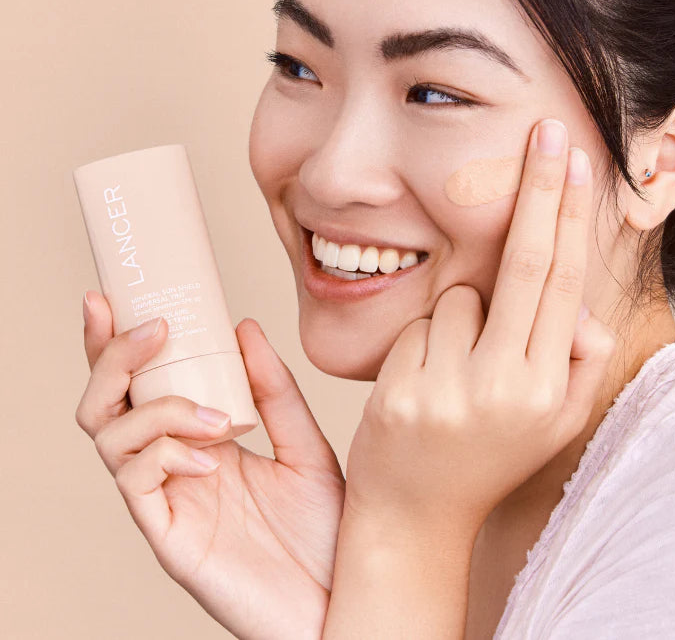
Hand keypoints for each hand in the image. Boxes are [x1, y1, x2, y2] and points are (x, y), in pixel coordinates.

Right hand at [75, 296, 344, 639]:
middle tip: (152, 328)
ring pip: (110, 435)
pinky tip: (210, 456)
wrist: (347, 597)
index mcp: (199, 440)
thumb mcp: (306, 445)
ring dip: (158, 407)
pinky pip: (135, 479)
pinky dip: (165, 451)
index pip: (143, 384)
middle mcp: (172, 465)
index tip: (115, 297)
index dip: (117, 343)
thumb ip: (274, 390)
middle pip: (107, 402)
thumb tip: (243, 327)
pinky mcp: (167, 535)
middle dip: (112, 356)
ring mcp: (165, 500)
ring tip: (215, 417)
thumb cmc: (327, 530)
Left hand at [342, 118, 616, 536]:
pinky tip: (422, 382)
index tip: (571, 160)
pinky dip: (421, 340)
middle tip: (546, 131)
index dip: (567, 216)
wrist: (416, 516)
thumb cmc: (488, 454)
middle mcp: (505, 388)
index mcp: (549, 388)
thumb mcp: (547, 419)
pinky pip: (416, 325)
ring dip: (456, 315)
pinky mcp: (402, 393)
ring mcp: (450, 391)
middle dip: (538, 191)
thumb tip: (586, 316)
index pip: (561, 282)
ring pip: (457, 296)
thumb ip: (574, 364)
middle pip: (524, 266)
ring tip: (454, 369)